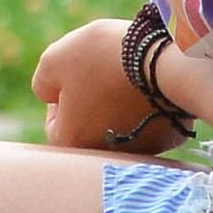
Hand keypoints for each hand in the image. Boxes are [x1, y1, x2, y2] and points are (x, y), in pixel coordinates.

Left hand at [32, 18, 182, 153]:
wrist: (165, 59)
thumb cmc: (103, 58)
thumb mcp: (55, 60)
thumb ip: (43, 83)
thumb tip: (51, 96)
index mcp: (72, 140)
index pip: (56, 125)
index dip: (60, 97)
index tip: (75, 75)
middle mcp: (105, 154)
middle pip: (91, 129)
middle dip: (93, 103)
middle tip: (104, 73)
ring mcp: (141, 149)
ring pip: (122, 127)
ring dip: (121, 106)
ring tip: (129, 76)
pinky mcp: (169, 138)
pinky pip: (152, 123)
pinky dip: (149, 106)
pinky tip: (151, 84)